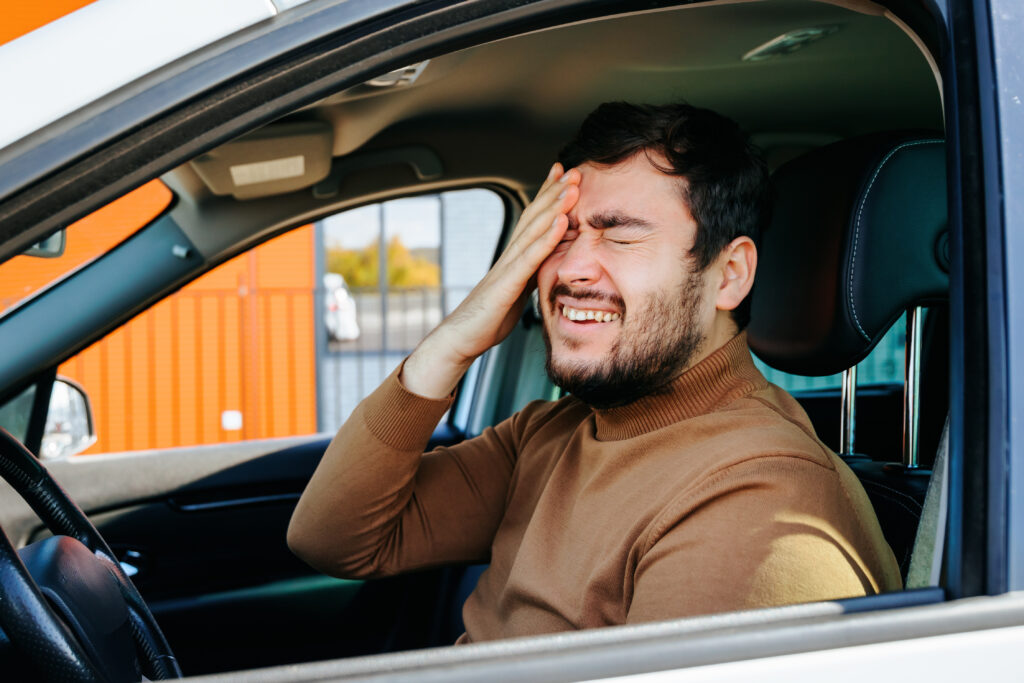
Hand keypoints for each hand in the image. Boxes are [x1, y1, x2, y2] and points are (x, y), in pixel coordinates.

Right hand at [402, 163, 580, 397]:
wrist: (462, 339)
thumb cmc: (488, 319)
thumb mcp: (518, 293)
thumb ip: (531, 276)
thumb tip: (547, 268)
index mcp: (514, 259)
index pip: (533, 220)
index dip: (548, 196)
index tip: (563, 175)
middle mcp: (510, 256)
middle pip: (533, 216)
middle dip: (554, 191)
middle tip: (572, 168)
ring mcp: (507, 268)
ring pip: (533, 230)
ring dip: (554, 205)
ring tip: (572, 185)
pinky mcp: (507, 284)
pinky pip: (530, 257)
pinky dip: (547, 238)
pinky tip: (561, 221)